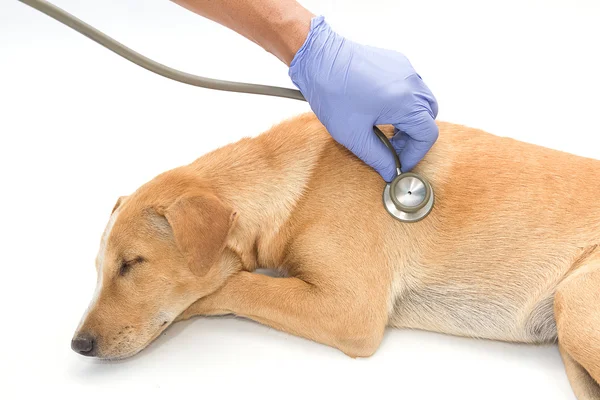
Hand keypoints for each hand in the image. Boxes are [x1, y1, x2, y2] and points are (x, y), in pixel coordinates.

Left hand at [289, 16, 438, 181]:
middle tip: (392, 148)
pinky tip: (380, 109)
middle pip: (427, 118)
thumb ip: (377, 157)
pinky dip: (402, 102)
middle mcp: (411, 82)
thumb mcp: (353, 135)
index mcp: (405, 101)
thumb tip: (389, 170)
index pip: (427, 135)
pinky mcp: (396, 62)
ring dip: (408, 120)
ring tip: (386, 129)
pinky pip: (410, 87)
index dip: (414, 154)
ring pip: (421, 102)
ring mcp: (405, 69)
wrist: (317, 58)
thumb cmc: (331, 91)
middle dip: (412, 138)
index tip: (399, 163)